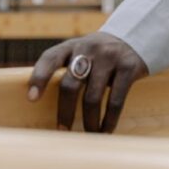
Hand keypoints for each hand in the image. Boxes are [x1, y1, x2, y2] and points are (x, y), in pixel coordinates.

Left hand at [27, 32, 148, 133]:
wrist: (137, 35)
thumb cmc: (99, 53)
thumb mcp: (82, 51)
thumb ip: (67, 68)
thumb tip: (41, 104)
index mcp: (73, 45)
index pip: (51, 58)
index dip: (39, 77)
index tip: (31, 99)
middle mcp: (89, 48)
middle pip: (70, 84)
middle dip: (65, 112)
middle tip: (62, 130)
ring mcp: (110, 57)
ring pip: (92, 97)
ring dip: (88, 121)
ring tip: (88, 134)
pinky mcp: (128, 67)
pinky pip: (115, 100)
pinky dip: (108, 120)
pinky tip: (105, 130)